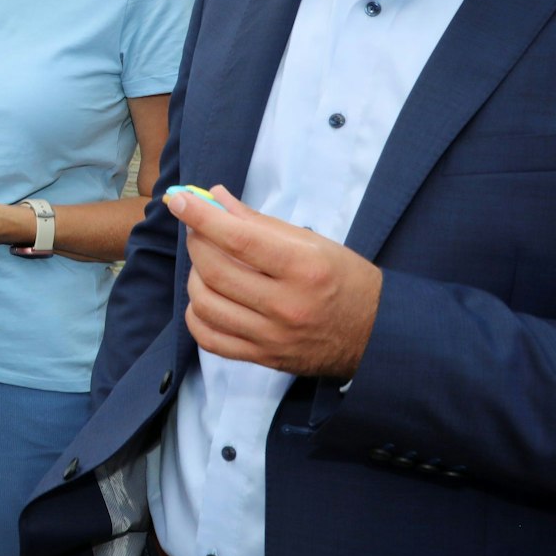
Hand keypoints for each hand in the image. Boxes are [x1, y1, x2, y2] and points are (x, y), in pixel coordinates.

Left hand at [167, 185, 380, 377]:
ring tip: (206, 264)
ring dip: (194, 277)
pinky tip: (205, 298)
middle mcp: (286, 305)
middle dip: (197, 242)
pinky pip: (209, 339)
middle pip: (215, 270)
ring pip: (205, 304)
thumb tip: (215, 197)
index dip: (201, 217)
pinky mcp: (263, 358)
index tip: (178, 200)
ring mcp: (272, 336)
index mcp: (304, 268)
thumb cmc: (345, 280)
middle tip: (198, 230)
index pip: (238, 239)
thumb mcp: (314, 243)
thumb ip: (260, 222)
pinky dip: (197, 314)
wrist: (377, 336)